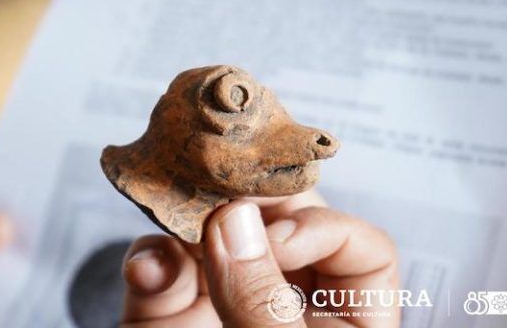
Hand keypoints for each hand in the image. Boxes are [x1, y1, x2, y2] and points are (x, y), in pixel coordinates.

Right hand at [120, 190, 398, 326]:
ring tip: (177, 211)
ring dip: (188, 217)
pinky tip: (146, 271)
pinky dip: (146, 261)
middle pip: (278, 220)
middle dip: (248, 199)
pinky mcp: (166, 310)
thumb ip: (262, 299)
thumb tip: (235, 216)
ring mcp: (224, 300)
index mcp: (341, 319)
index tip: (277, 241)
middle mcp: (284, 298)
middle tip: (222, 191)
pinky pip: (156, 267)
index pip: (361, 248)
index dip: (322, 229)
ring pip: (211, 232)